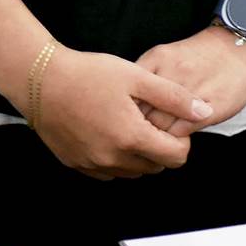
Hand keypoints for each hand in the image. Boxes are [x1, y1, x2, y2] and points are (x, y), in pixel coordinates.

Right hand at [23, 47, 208, 179]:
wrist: (41, 80)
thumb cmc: (91, 74)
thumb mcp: (138, 77)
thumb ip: (174, 98)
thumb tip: (204, 112)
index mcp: (131, 138)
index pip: (175, 158)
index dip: (182, 141)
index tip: (173, 121)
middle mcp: (112, 159)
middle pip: (155, 167)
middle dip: (162, 147)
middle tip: (153, 119)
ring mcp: (92, 164)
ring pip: (132, 171)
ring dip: (140, 155)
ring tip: (132, 122)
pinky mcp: (75, 164)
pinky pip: (108, 171)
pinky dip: (118, 158)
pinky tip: (112, 131)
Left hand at [136, 25, 245, 138]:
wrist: (241, 45)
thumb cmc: (202, 54)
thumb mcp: (167, 55)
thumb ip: (146, 75)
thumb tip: (125, 103)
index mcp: (157, 58)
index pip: (128, 93)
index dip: (123, 109)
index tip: (125, 117)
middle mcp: (172, 73)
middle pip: (139, 112)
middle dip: (136, 125)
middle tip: (138, 133)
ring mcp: (191, 92)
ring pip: (158, 126)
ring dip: (155, 136)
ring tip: (156, 138)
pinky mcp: (209, 109)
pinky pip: (180, 133)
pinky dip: (174, 139)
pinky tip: (176, 137)